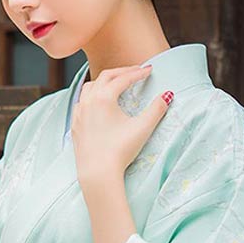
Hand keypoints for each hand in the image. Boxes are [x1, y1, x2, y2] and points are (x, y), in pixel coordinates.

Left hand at [71, 64, 172, 186]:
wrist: (97, 173)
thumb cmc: (120, 150)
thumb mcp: (142, 128)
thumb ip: (156, 109)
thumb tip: (168, 95)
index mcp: (103, 97)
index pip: (123, 79)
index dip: (138, 73)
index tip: (149, 70)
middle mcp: (88, 101)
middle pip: (105, 77)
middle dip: (122, 72)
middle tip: (136, 72)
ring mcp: (79, 113)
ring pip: (89, 88)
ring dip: (104, 82)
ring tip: (116, 83)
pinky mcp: (75, 125)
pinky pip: (81, 102)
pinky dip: (91, 96)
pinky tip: (97, 103)